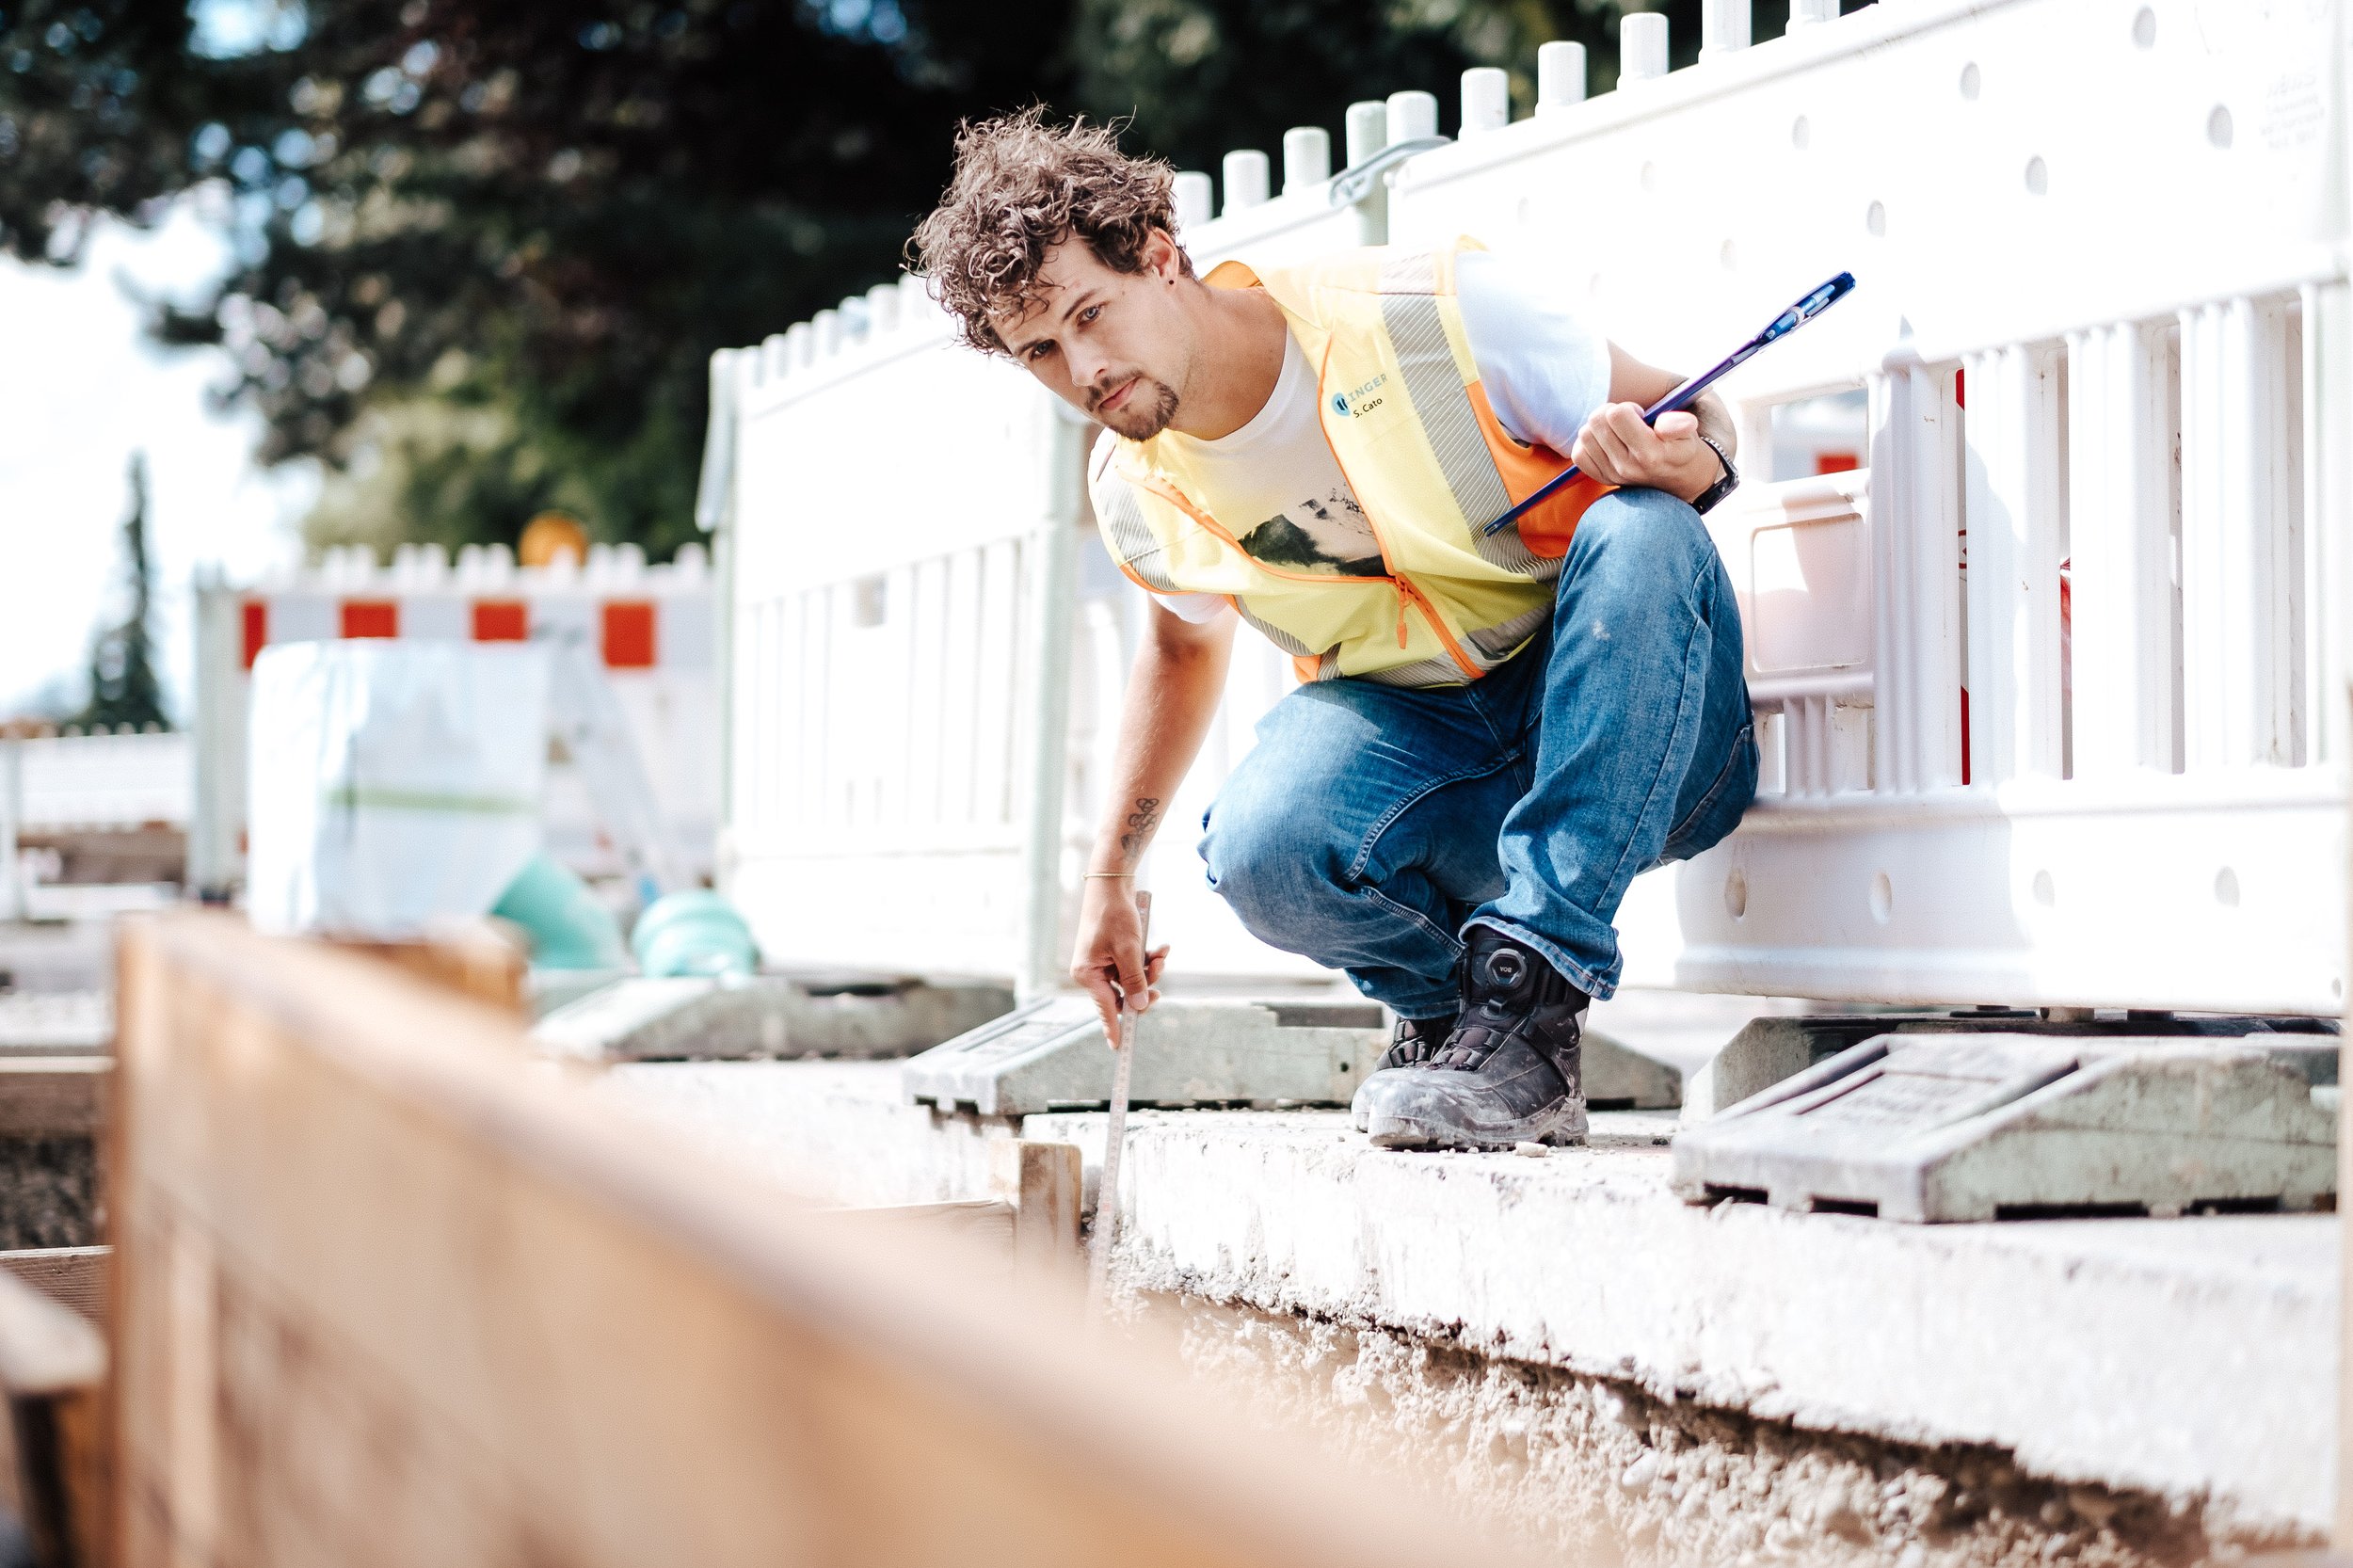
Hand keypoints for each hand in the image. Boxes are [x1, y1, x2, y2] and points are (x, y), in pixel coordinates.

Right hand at [1070, 879, 1168, 1036]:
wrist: (1113, 883)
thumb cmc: (1114, 915)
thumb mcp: (1129, 950)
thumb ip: (1134, 981)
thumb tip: (1140, 1007)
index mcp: (1087, 974)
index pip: (1105, 1009)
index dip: (1115, 1028)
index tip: (1119, 1049)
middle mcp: (1092, 972)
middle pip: (1124, 996)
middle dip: (1147, 985)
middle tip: (1161, 975)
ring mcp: (1103, 963)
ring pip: (1133, 981)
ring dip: (1151, 969)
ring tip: (1162, 952)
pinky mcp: (1113, 954)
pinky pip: (1134, 967)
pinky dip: (1148, 960)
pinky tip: (1160, 947)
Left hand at [1570, 404, 1720, 503]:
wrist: (1679, 478)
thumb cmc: (1681, 447)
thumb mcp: (1689, 434)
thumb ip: (1680, 424)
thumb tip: (1662, 424)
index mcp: (1649, 453)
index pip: (1616, 415)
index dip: (1626, 407)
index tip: (1639, 414)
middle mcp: (1627, 467)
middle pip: (1596, 422)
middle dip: (1610, 412)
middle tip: (1626, 419)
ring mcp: (1612, 475)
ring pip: (1585, 435)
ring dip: (1598, 426)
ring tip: (1617, 430)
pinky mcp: (1602, 478)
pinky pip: (1579, 454)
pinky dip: (1588, 443)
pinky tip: (1605, 441)